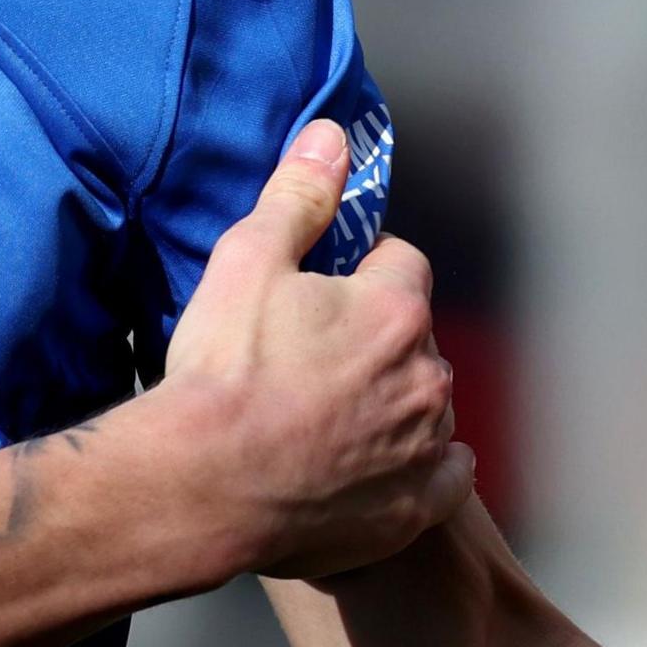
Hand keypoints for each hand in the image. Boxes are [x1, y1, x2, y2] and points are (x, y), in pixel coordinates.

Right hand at [158, 120, 470, 580]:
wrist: (202, 487)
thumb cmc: (222, 373)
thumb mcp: (247, 262)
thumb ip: (299, 197)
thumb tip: (334, 139)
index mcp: (396, 309)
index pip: (400, 262)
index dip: (356, 273)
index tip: (314, 295)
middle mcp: (427, 377)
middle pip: (414, 336)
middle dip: (375, 339)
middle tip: (307, 360)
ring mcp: (425, 447)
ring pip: (425, 403)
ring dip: (392, 401)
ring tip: (323, 416)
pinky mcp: (414, 508)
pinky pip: (443, 476)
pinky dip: (417, 467)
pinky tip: (373, 466)